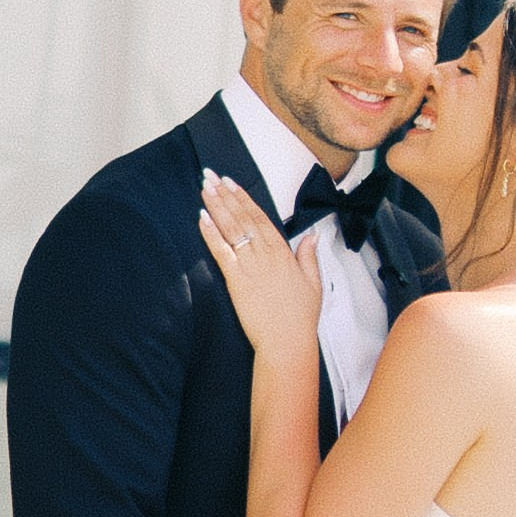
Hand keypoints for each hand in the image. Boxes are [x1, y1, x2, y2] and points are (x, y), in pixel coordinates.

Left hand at [198, 172, 322, 357]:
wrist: (287, 341)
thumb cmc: (300, 317)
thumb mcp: (313, 283)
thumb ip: (309, 256)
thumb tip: (313, 237)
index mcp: (283, 252)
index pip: (260, 217)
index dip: (244, 198)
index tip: (232, 182)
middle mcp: (265, 253)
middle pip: (242, 216)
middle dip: (225, 194)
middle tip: (211, 175)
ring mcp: (250, 265)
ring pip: (231, 228)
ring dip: (216, 206)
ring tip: (205, 187)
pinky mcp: (236, 280)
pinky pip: (221, 251)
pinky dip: (211, 233)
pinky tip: (201, 217)